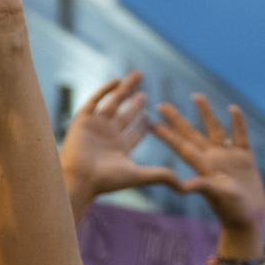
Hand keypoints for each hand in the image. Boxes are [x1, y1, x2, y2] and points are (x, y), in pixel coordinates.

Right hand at [60, 73, 182, 203]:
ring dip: (124, 90)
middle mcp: (108, 136)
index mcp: (120, 149)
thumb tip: (185, 188)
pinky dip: (104, 91)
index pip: (134, 133)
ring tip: (137, 75)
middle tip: (144, 94)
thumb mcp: (139, 176)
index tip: (151, 115)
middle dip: (134, 105)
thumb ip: (162, 176)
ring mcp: (95, 127)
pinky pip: (94, 101)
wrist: (79, 179)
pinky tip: (117, 81)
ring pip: (112, 103)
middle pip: (124, 116)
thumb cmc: (107, 181)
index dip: (143, 124)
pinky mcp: (83, 121)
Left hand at [153, 94, 264, 244]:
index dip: (166, 134)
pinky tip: (232, 108)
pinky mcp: (245, 157)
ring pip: (215, 129)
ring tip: (196, 96)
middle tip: (160, 104)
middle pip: (191, 133)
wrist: (249, 218)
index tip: (150, 121)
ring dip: (206, 113)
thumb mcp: (217, 196)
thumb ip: (202, 187)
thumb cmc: (232, 210)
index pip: (180, 146)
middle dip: (177, 119)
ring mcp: (228, 156)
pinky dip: (238, 122)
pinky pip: (241, 135)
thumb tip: (182, 187)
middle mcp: (212, 158)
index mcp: (202, 166)